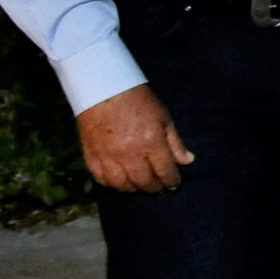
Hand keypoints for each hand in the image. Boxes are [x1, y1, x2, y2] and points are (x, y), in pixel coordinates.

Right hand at [75, 83, 191, 192]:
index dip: (171, 181)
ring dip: (134, 188)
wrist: (103, 89)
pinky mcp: (91, 156)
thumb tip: (187, 161)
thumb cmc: (138, 101)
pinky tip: (120, 181)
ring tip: (140, 185)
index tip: (174, 183)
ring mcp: (108, 156)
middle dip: (154, 187)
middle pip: (144, 182)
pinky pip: (101, 179)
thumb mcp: (163, 117)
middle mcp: (130, 153)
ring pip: (122, 185)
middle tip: (158, 187)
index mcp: (151, 142)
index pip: (165, 171)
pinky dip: (112, 184)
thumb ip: (175, 142)